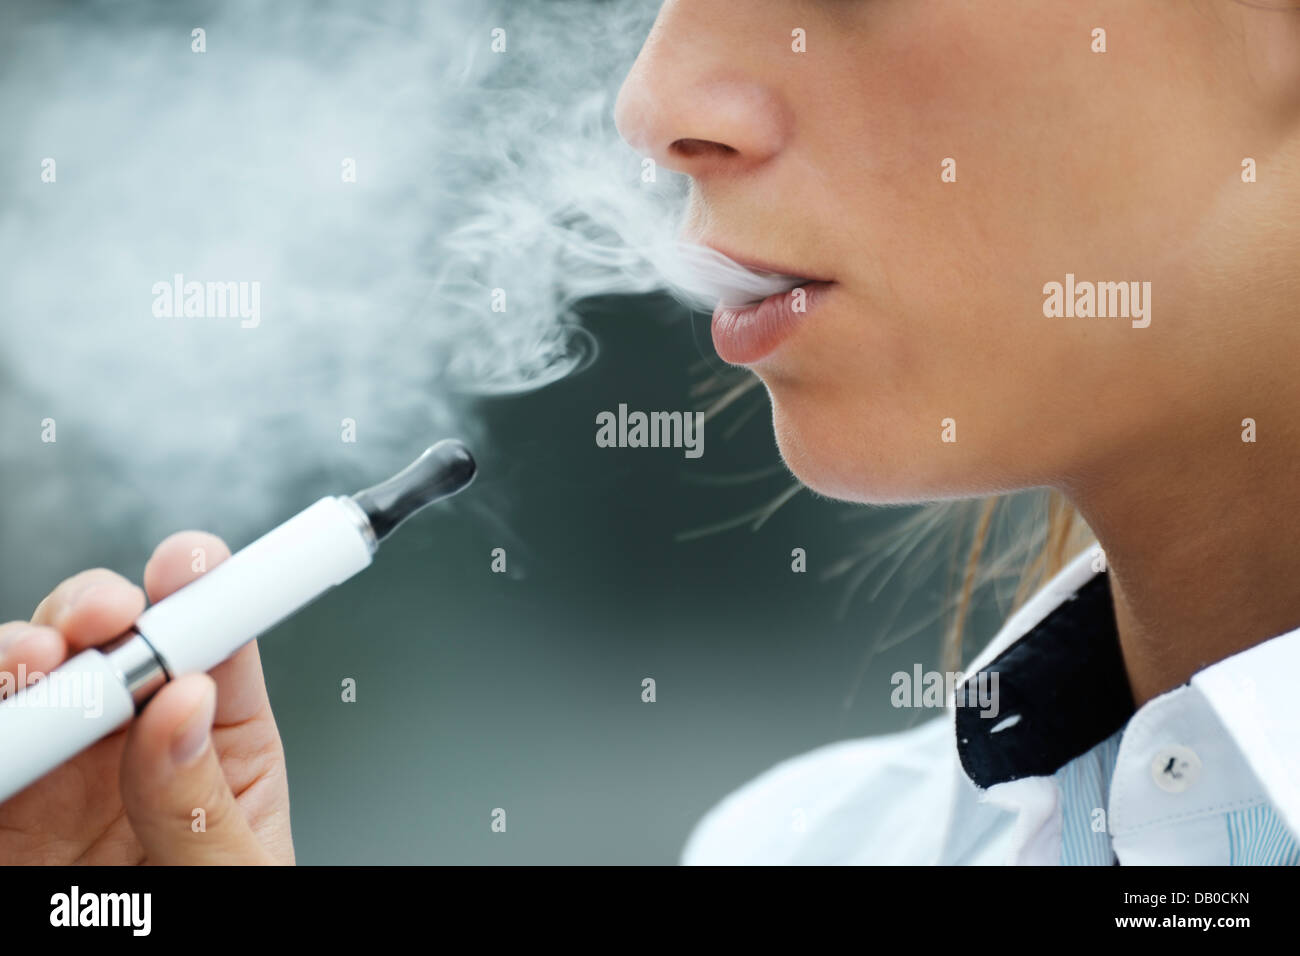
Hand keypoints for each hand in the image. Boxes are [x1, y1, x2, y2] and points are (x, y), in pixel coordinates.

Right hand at [0, 532, 293, 863]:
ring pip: (30, 686)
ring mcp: (57, 780)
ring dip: (20, 657)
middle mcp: (134, 752)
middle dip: (97, 610)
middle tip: (102, 621)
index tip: (192, 563)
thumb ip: (202, 803)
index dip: (205, 591)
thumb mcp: (232, 880)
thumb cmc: (217, 927)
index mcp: (220, 750)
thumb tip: (184, 705)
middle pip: (112, 645)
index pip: (217, 649)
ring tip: (30, 667)